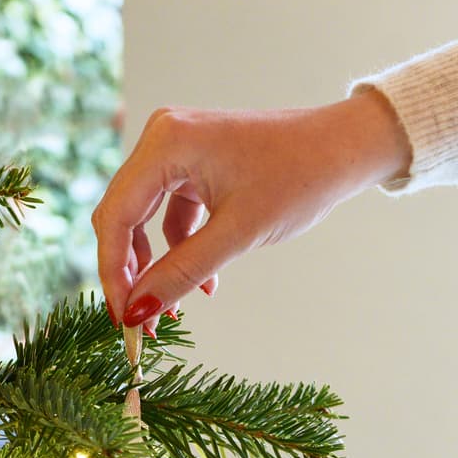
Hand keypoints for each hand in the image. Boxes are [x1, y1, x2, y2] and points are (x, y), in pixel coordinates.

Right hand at [91, 88, 410, 331]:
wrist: (344, 148)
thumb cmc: (299, 179)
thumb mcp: (236, 234)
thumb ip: (181, 273)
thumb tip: (137, 313)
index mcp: (166, 143)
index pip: (116, 217)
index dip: (113, 273)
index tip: (122, 317)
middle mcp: (161, 138)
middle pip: (120, 217)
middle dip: (129, 272)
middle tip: (140, 320)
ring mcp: (175, 149)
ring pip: (140, 218)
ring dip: (152, 264)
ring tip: (167, 307)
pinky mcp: (191, 163)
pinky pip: (166, 212)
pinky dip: (176, 248)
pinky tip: (203, 283)